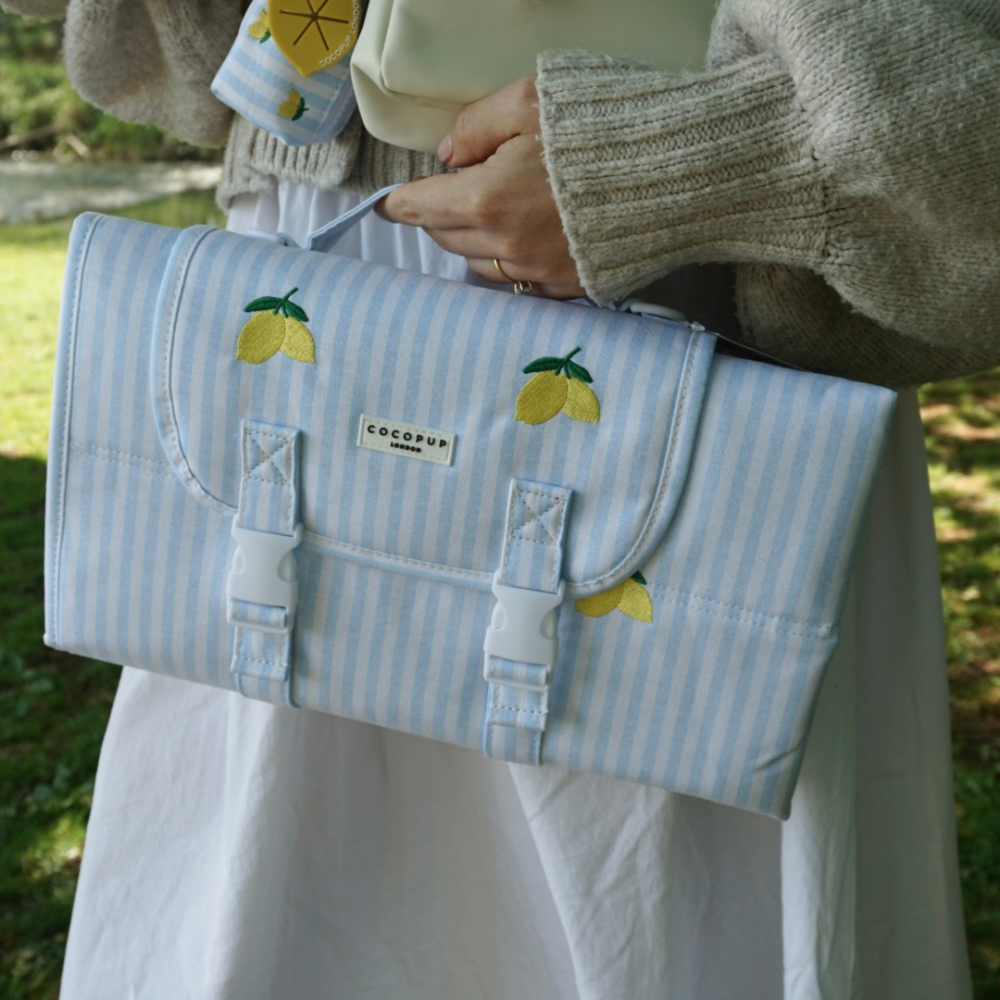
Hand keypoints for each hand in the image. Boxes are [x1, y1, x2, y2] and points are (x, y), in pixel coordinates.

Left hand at [378, 76, 584, 298]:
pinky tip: (527, 240)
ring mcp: (537, 273)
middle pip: (446, 238)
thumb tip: (448, 155)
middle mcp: (505, 245)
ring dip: (474, 241)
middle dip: (438, 216)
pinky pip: (520, 283)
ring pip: (480, 264)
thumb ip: (475, 125)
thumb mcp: (529, 99)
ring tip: (493, 213)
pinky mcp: (568, 288)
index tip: (387, 204)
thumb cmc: (603, 127)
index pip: (421, 207)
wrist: (678, 173)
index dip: (399, 203)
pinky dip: (511, 262)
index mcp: (487, 198)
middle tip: (448, 194)